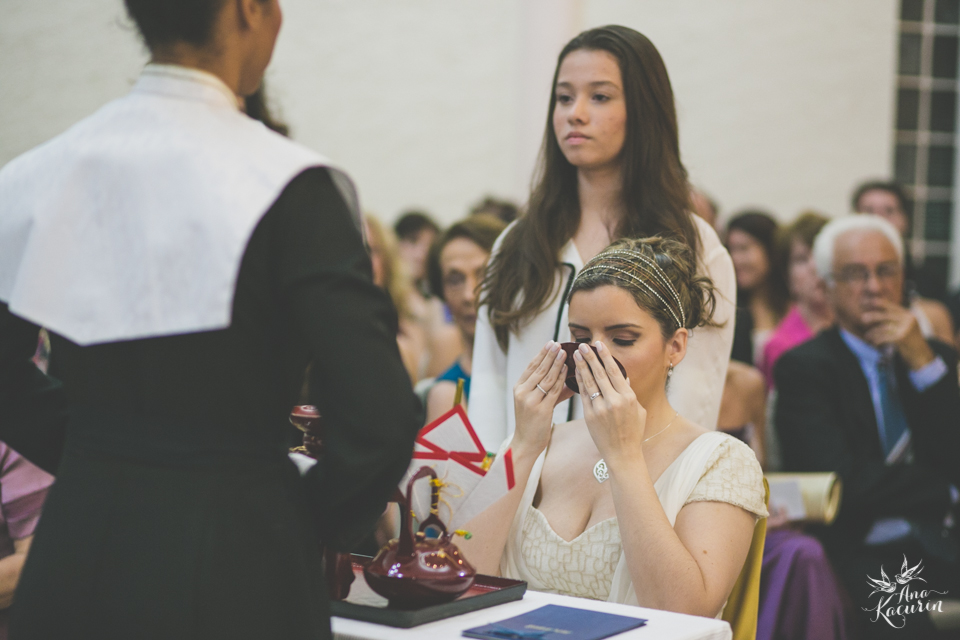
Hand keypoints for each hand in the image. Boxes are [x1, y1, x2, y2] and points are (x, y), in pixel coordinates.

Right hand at [512, 341, 567, 456]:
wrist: (526, 442)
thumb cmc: (533, 422)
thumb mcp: (536, 402)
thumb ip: (549, 388)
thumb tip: (566, 375)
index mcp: (518, 388)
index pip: (531, 366)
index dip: (541, 354)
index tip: (551, 343)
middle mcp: (522, 392)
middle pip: (538, 369)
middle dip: (549, 355)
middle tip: (559, 343)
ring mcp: (530, 401)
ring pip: (546, 378)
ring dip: (556, 364)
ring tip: (564, 353)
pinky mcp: (541, 410)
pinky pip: (553, 391)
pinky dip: (561, 379)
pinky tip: (567, 371)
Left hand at [574, 341, 645, 462]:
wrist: (622, 454)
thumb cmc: (633, 432)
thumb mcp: (638, 411)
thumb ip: (630, 393)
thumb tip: (624, 377)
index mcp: (628, 397)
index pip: (614, 371)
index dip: (605, 356)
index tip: (599, 345)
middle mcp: (614, 401)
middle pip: (600, 374)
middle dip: (590, 357)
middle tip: (582, 344)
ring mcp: (601, 408)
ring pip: (589, 382)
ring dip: (582, 366)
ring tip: (575, 354)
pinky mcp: (590, 416)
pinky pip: (583, 395)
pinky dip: (579, 382)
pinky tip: (575, 372)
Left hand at [861, 299, 934, 369]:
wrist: (921, 355)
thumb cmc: (911, 341)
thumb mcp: (905, 327)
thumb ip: (894, 319)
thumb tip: (876, 311)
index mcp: (909, 315)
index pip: (892, 306)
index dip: (879, 303)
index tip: (868, 302)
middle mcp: (908, 320)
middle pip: (886, 315)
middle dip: (873, 316)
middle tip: (863, 318)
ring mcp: (906, 328)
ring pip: (884, 327)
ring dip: (873, 332)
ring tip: (867, 335)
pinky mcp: (902, 338)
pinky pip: (884, 336)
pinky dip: (877, 339)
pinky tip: (874, 342)